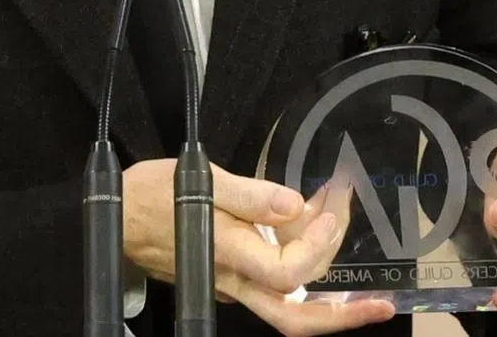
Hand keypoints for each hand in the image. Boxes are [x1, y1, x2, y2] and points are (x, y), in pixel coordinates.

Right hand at [124, 159, 393, 333]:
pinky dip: (299, 259)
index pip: (289, 273)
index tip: (330, 207)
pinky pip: (273, 279)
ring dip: (325, 282)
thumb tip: (295, 204)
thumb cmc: (151, 196)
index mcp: (230, 254)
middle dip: (342, 316)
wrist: (114, 219)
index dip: (317, 246)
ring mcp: (233, 282)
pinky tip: (307, 225)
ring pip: (287, 303)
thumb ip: (249, 193)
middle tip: (382, 302)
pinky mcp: (229, 273)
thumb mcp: (198, 179)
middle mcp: (235, 279)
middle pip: (295, 317)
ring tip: (343, 229)